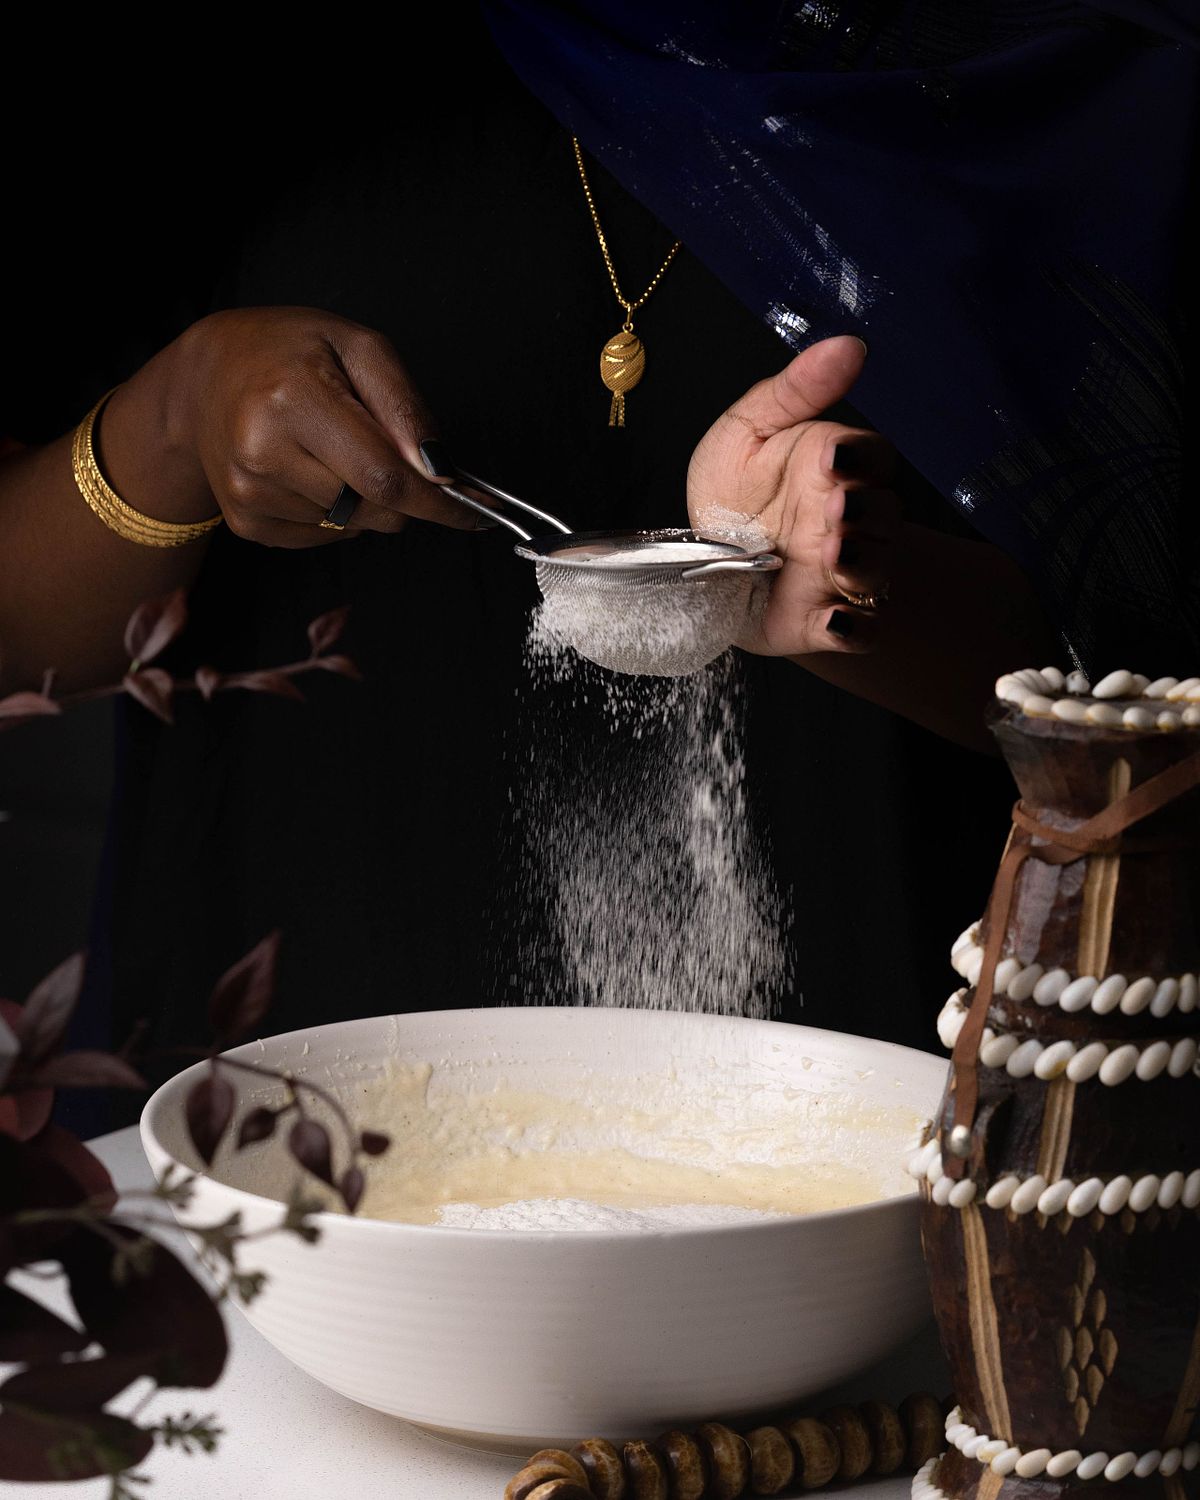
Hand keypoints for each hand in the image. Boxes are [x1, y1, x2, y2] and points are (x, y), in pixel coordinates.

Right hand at [138, 307, 471, 546]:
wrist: (204, 377)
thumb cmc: (289, 352)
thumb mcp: (358, 347)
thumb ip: (406, 408)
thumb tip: (442, 471)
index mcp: (291, 400)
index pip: (386, 477)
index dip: (440, 502)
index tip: (477, 512)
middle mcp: (261, 452)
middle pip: (377, 509)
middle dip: (406, 492)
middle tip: (389, 449)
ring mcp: (249, 493)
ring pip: (356, 526)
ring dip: (366, 497)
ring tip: (334, 447)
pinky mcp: (246, 523)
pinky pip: (326, 538)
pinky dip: (337, 512)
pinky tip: (311, 470)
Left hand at [687, 335, 899, 653]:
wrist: (704, 562)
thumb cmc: (735, 490)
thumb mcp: (748, 430)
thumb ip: (795, 390)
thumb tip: (848, 344)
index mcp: (836, 468)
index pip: (872, 457)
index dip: (861, 457)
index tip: (834, 454)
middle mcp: (849, 521)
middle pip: (884, 516)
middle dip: (864, 512)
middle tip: (836, 507)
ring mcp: (840, 574)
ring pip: (876, 571)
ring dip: (862, 565)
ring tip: (832, 554)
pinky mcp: (822, 621)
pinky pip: (857, 633)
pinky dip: (853, 631)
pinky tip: (837, 621)